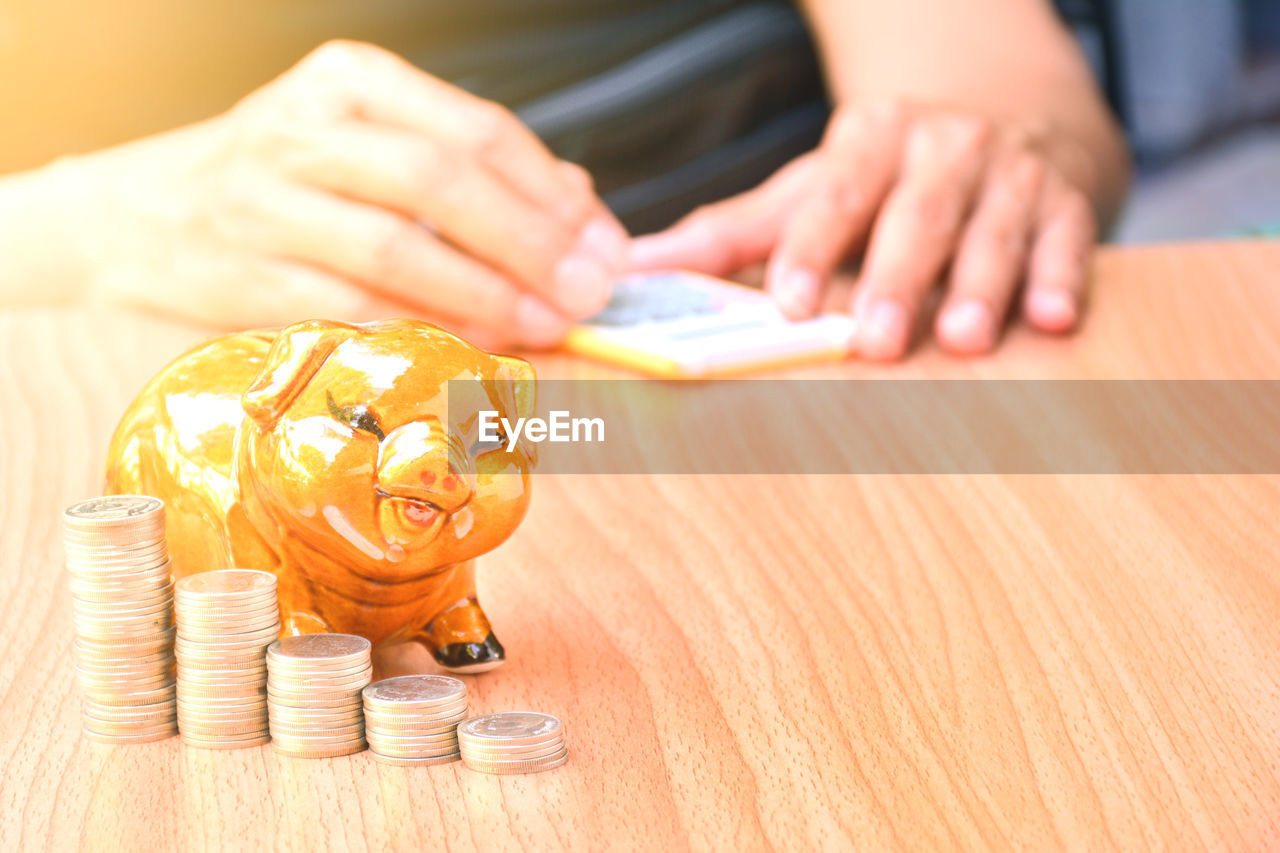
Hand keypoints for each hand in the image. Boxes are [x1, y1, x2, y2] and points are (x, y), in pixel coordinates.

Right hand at [63, 40, 627, 346]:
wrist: (148, 217)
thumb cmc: (289, 181)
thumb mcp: (373, 143)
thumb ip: (473, 168)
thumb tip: (580, 208)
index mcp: (353, 82)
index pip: (476, 130)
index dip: (551, 195)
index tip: (603, 246)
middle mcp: (306, 129)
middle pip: (441, 182)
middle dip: (530, 243)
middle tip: (586, 291)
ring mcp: (268, 202)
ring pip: (397, 249)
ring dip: (485, 294)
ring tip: (543, 323)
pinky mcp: (247, 275)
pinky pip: (355, 309)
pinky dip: (424, 331)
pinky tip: (475, 345)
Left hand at [630, 100, 1099, 359]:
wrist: (1006, 116)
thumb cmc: (885, 174)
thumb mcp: (810, 187)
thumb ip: (732, 233)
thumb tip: (634, 268)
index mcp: (870, 139)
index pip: (835, 193)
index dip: (812, 246)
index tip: (789, 301)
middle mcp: (942, 148)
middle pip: (916, 215)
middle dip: (897, 277)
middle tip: (876, 339)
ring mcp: (1009, 174)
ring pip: (993, 230)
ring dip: (981, 284)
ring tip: (964, 339)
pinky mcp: (1065, 202)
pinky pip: (1067, 240)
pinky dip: (1062, 277)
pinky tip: (1054, 319)